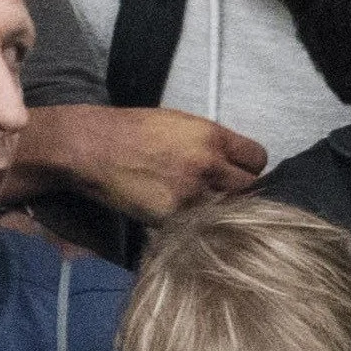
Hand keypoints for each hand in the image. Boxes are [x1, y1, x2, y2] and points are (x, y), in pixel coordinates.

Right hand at [18, 106, 266, 220]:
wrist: (93, 147)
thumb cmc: (133, 131)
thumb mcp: (181, 124)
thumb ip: (212, 144)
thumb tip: (233, 163)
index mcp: (212, 137)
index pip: (258, 159)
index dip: (251, 168)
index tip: (241, 173)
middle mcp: (207, 165)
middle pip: (249, 189)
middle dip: (240, 192)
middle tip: (224, 194)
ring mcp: (191, 194)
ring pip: (227, 212)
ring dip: (220, 212)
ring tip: (204, 208)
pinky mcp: (172, 217)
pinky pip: (197, 226)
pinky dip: (194, 225)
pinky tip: (184, 218)